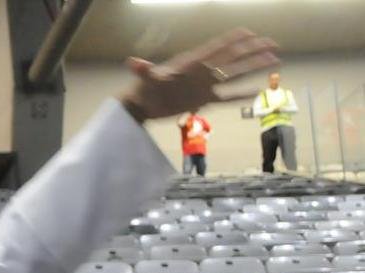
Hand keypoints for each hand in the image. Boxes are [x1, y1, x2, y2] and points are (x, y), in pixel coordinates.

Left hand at [118, 28, 279, 122]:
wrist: (142, 106)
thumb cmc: (144, 90)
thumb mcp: (145, 79)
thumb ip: (144, 70)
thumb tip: (132, 63)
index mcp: (192, 63)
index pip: (216, 48)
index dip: (232, 40)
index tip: (250, 32)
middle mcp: (202, 72)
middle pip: (232, 59)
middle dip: (253, 51)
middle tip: (273, 43)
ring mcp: (204, 86)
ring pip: (234, 75)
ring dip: (253, 68)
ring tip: (274, 61)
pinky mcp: (202, 100)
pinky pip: (225, 97)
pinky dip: (240, 96)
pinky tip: (256, 92)